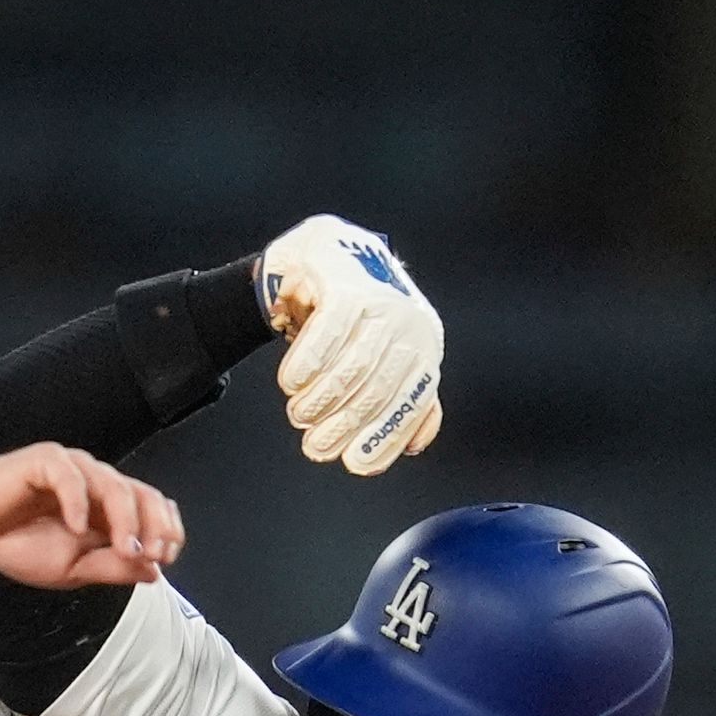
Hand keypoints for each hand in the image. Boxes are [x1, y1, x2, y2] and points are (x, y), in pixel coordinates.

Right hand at [0, 445, 181, 591]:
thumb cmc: (19, 544)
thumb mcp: (71, 570)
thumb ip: (111, 569)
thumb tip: (153, 572)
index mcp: (107, 510)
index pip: (151, 508)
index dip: (165, 529)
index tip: (165, 557)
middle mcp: (97, 485)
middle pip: (141, 493)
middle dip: (154, 524)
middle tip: (152, 553)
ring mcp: (73, 471)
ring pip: (113, 485)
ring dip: (124, 519)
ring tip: (124, 548)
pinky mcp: (45, 463)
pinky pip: (69, 478)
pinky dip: (77, 503)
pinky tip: (76, 529)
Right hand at [257, 213, 443, 474]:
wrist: (325, 251)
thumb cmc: (352, 315)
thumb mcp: (384, 355)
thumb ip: (402, 397)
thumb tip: (413, 444)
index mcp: (424, 346)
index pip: (410, 402)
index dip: (382, 437)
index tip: (351, 463)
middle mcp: (410, 321)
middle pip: (378, 387)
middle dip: (343, 425)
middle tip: (313, 447)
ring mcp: (380, 299)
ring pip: (352, 365)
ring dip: (320, 399)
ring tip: (299, 414)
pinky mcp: (345, 283)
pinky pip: (328, 332)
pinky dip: (307, 364)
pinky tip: (291, 383)